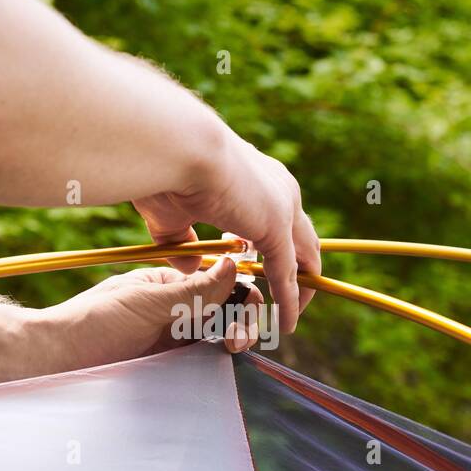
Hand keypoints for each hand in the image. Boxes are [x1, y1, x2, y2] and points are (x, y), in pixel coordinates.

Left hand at [39, 257, 265, 371]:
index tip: (248, 308)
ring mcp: (174, 338)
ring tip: (233, 348)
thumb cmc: (94, 322)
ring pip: (220, 336)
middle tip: (238, 338)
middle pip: (226, 311)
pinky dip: (219, 360)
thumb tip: (234, 264)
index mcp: (171, 285)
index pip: (220, 282)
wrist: (58, 359)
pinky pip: (204, 361)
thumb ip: (193, 290)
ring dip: (236, 338)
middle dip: (242, 320)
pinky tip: (224, 362)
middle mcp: (176, 309)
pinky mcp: (169, 365)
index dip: (240, 293)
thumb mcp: (146, 302)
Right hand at [134, 128, 319, 334]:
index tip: (259, 269)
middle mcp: (279, 188)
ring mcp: (282, 206)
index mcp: (257, 177)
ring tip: (292, 317)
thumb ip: (182, 241)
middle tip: (292, 300)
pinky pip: (288, 273)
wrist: (175, 148)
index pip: (278, 217)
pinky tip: (286, 323)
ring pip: (304, 256)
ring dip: (301, 289)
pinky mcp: (277, 226)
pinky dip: (290, 300)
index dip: (273, 248)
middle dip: (300, 271)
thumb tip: (191, 265)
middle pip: (303, 238)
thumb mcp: (172, 214)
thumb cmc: (166, 171)